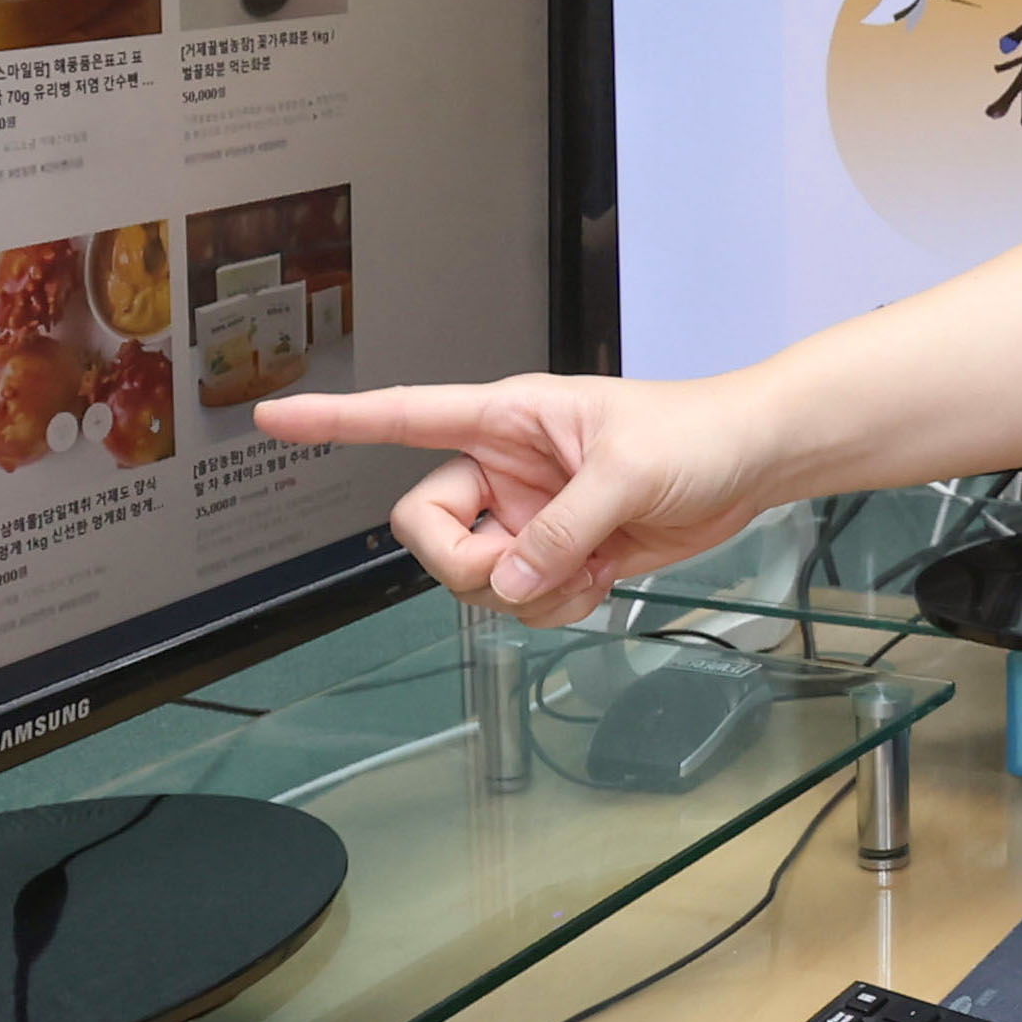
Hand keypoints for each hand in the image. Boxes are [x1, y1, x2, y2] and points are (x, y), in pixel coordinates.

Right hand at [258, 372, 777, 623]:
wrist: (750, 463)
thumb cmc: (696, 431)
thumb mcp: (628, 470)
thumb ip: (564, 528)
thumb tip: (513, 579)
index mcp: (506, 418)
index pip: (404, 415)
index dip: (335, 420)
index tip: (271, 416)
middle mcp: (503, 469)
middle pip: (427, 532)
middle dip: (472, 567)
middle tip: (534, 566)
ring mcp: (526, 517)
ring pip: (475, 579)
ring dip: (528, 593)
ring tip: (591, 565)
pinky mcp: (556, 555)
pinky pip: (520, 603)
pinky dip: (556, 606)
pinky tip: (601, 578)